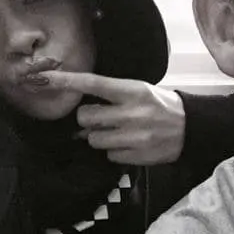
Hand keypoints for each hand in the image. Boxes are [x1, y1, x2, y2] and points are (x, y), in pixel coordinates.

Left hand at [42, 71, 186, 165]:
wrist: (189, 127)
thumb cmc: (160, 104)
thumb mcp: (140, 90)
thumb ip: (113, 95)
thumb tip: (81, 111)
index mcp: (132, 90)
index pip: (93, 83)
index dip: (67, 81)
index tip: (44, 78)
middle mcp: (131, 112)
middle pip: (85, 117)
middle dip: (87, 119)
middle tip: (101, 117)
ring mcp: (134, 136)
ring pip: (93, 139)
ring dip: (99, 136)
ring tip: (118, 131)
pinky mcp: (136, 156)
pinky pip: (108, 155)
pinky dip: (113, 150)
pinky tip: (128, 143)